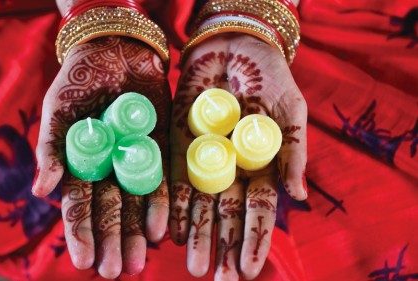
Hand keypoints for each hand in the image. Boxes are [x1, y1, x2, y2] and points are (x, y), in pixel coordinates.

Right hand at [32, 37, 170, 277]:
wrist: (117, 51)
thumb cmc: (79, 80)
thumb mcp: (58, 110)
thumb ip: (50, 149)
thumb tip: (40, 192)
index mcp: (80, 165)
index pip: (79, 205)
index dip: (80, 233)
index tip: (84, 261)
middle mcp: (108, 170)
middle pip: (109, 212)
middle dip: (112, 241)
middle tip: (114, 271)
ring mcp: (135, 162)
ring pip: (136, 205)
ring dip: (136, 234)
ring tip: (137, 262)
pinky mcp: (159, 151)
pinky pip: (161, 183)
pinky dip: (161, 206)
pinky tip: (161, 231)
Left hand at [169, 34, 306, 279]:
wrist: (234, 48)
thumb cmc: (271, 80)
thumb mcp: (290, 113)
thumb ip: (293, 154)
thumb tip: (299, 197)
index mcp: (260, 168)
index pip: (258, 212)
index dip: (253, 240)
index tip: (248, 270)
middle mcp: (230, 171)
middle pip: (226, 216)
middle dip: (221, 247)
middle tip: (215, 278)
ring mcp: (203, 160)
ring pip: (199, 205)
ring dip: (195, 235)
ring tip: (193, 265)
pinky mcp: (177, 145)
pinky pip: (174, 180)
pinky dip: (172, 205)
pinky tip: (170, 231)